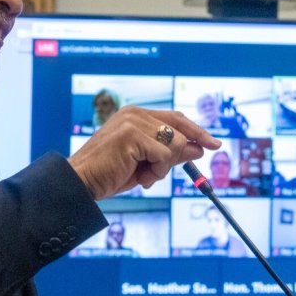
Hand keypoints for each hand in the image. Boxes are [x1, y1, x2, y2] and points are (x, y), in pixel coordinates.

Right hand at [68, 105, 220, 199]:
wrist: (82, 182)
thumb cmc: (110, 173)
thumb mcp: (146, 163)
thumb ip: (169, 153)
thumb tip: (198, 150)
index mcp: (136, 115)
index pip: (175, 118)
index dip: (195, 131)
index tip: (213, 143)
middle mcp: (135, 113)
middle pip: (178, 126)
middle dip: (186, 149)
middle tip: (186, 164)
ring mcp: (133, 122)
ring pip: (174, 143)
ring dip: (164, 167)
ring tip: (144, 176)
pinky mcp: (132, 135)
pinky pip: (164, 155)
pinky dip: (157, 171)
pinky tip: (140, 177)